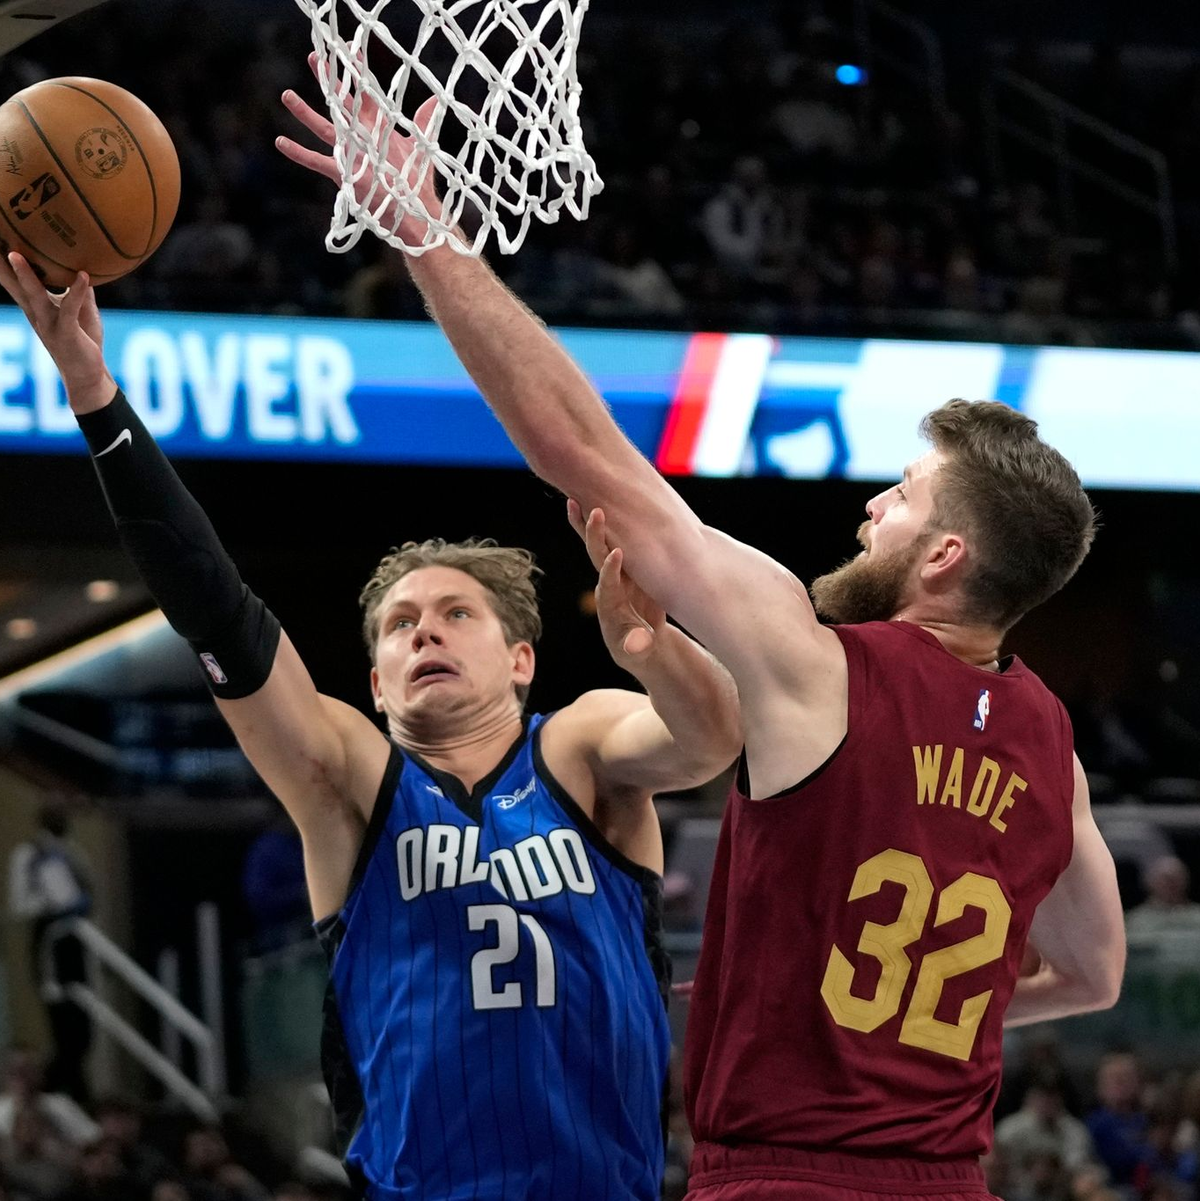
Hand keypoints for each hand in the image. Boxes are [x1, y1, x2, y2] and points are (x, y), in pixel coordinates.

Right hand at [0, 252, 114, 412]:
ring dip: (24, 276)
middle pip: (14, 285)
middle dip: (0, 266)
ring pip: (33, 295)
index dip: (2, 265)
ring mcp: (49, 323)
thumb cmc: (83, 340)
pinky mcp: (67, 333)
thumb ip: (79, 290)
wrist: (88, 374)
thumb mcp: (81, 311)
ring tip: (15, 255)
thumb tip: (82, 267)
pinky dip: (77, 291)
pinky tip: (83, 275)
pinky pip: (70, 309)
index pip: (14, 282)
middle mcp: (36, 313)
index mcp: (35, 307)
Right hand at [276, 52, 443, 247]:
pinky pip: (316, 160)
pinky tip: (280, 142)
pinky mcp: (342, 172)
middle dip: (327, 80)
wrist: (413, 211)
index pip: (365, 91)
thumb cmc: (417, 181)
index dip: (357, 70)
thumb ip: (425, 121)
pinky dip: (298, 153)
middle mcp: (360, 135)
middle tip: (313, 56)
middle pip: (339, 102)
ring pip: (322, 127)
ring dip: (304, 112)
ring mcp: (349, 153)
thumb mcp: (422, 146)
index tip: (348, 47)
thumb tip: (437, 98)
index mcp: (378, 125)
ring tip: (287, 96)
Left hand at [568, 499, 664, 666]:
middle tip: (593, 512)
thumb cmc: (640, 650)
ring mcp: (618, 574)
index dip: (612, 570)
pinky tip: (600, 505)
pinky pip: (616, 543)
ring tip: (576, 500)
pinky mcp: (628, 569)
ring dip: (591, 526)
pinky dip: (608, 527)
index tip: (617, 553)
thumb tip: (638, 644)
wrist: (643, 645)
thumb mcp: (640, 652)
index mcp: (611, 605)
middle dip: (594, 536)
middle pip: (598, 558)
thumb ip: (638, 645)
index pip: (609, 584)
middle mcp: (610, 585)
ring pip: (602, 546)